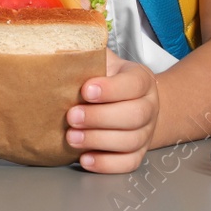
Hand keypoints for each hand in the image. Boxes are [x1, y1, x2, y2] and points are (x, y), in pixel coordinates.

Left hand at [67, 49, 158, 173]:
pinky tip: (85, 159)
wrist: (128, 102)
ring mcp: (147, 132)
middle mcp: (149, 106)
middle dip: (100, 118)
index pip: (134, 84)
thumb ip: (87, 53)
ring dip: (98, 141)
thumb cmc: (106, 79)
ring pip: (131, 141)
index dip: (111, 89)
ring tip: (71, 138)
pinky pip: (128, 163)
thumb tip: (61, 47)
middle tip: (71, 116)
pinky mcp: (139, 153)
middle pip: (135, 115)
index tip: (85, 90)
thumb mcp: (101, 60)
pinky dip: (107, 164)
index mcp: (140, 79)